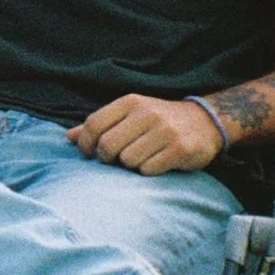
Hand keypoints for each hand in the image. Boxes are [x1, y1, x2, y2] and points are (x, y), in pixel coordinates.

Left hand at [67, 95, 226, 175]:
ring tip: (140, 158)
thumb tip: (69, 138)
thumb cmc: (159, 120)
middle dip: (106, 159)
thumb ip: (101, 124)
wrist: (205, 121)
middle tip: (113, 161)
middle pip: (108, 145)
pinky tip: (156, 163)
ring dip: (129, 166)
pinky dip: (147, 171)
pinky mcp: (179, 149)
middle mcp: (146, 114)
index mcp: (130, 102)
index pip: (94, 123)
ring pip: (127, 160)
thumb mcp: (130, 114)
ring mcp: (164, 131)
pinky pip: (148, 170)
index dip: (85, 144)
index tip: (88, 155)